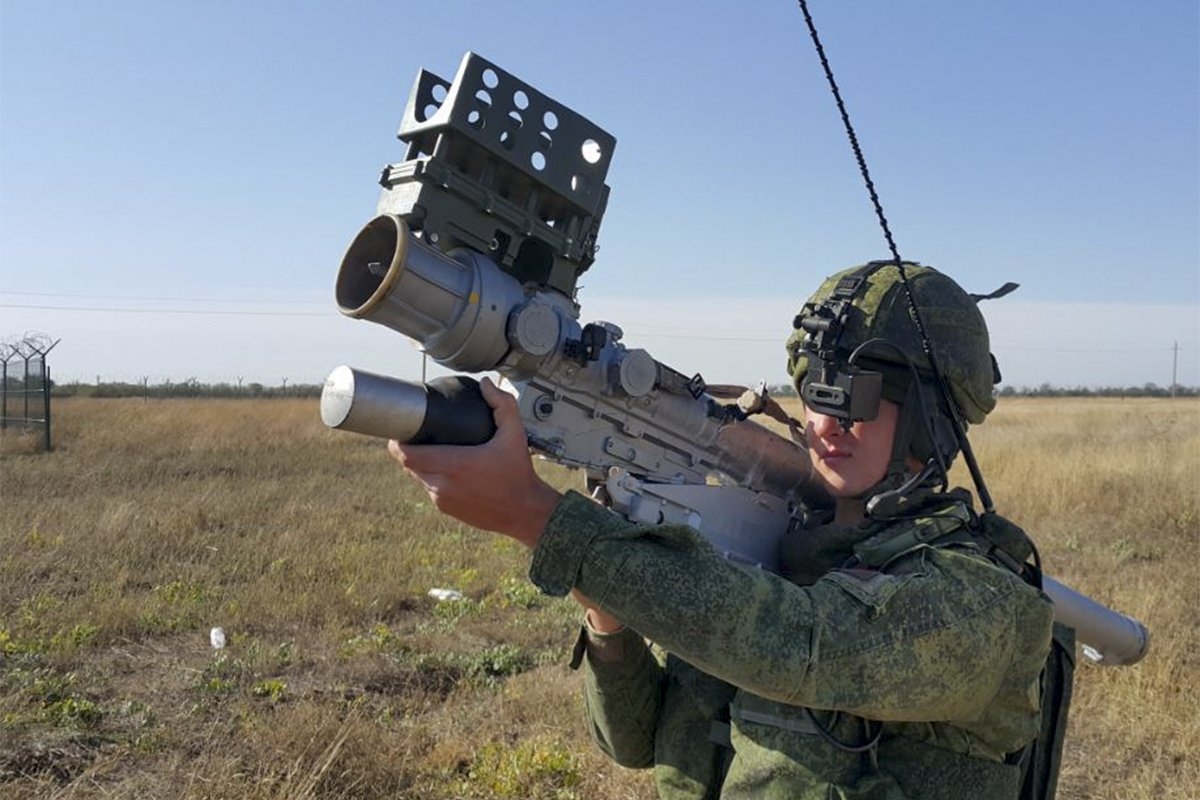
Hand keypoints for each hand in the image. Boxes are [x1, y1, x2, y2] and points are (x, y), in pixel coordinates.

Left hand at [388, 377, 560, 547]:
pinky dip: (432, 477)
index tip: (402, 428)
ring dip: (421, 463)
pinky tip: (445, 467)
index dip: (397, 442)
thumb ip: (502, 405)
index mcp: (453, 465)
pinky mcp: (447, 509)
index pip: (407, 455)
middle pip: (408, 465)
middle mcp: (442, 485)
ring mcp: (442, 500)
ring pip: (418, 477)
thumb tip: (486, 384)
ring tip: (432, 448)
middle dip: (407, 449)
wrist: (525, 512)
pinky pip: (430, 489)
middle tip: (416, 433)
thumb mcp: (515, 434)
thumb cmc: (518, 474)